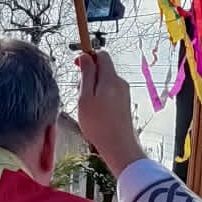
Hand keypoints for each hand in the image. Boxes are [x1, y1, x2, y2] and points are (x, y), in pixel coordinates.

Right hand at [75, 50, 142, 178]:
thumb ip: (86, 75)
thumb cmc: (99, 125)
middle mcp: (120, 83)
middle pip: (103, 68)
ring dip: (94, 87)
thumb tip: (85, 57)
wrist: (118, 146)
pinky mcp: (124, 103)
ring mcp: (124, 93)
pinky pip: (109, 91)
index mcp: (110, 79)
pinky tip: (95, 112)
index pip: (102, 55)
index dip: (88, 57)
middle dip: (89, 75)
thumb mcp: (85, 97)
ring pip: (105, 80)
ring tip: (88, 106)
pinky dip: (100, 96)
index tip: (78, 66)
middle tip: (81, 92)